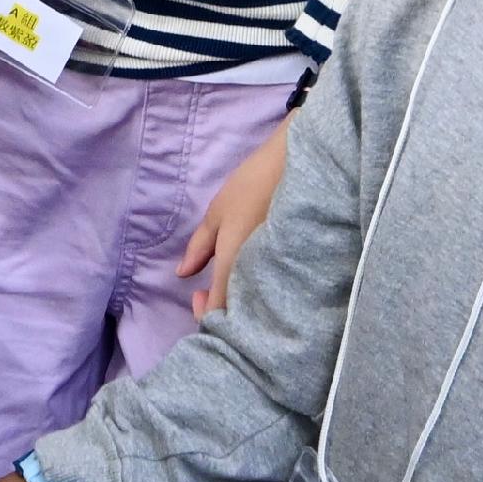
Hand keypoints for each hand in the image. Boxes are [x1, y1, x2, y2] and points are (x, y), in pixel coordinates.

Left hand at [177, 124, 287, 318]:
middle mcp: (259, 279)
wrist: (300, 166)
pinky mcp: (295, 267)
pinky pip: (273, 290)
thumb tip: (183, 274)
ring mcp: (279, 275)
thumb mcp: (217, 213)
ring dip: (240, 300)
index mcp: (233, 268)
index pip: (217, 313)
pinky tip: (252, 274)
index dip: (202, 313)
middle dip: (221, 310)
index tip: (196, 294)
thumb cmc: (253, 186)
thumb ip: (199, 247)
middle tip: (208, 289)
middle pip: (239, 315)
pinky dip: (258, 290)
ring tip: (230, 281)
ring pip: (257, 304)